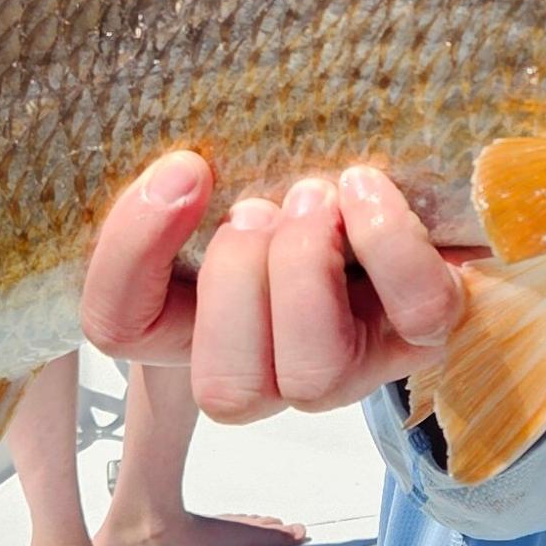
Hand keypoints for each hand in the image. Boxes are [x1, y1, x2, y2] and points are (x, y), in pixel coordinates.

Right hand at [78, 152, 475, 423]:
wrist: (404, 175)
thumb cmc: (290, 169)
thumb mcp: (225, 164)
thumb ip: (183, 166)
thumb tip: (175, 157)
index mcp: (192, 322)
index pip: (120, 328)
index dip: (132, 253)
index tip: (184, 169)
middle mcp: (270, 369)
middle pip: (224, 387)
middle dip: (237, 277)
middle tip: (261, 204)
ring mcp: (352, 364)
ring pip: (311, 375)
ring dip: (304, 269)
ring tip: (314, 197)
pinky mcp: (424, 330)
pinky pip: (418, 316)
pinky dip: (389, 244)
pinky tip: (365, 188)